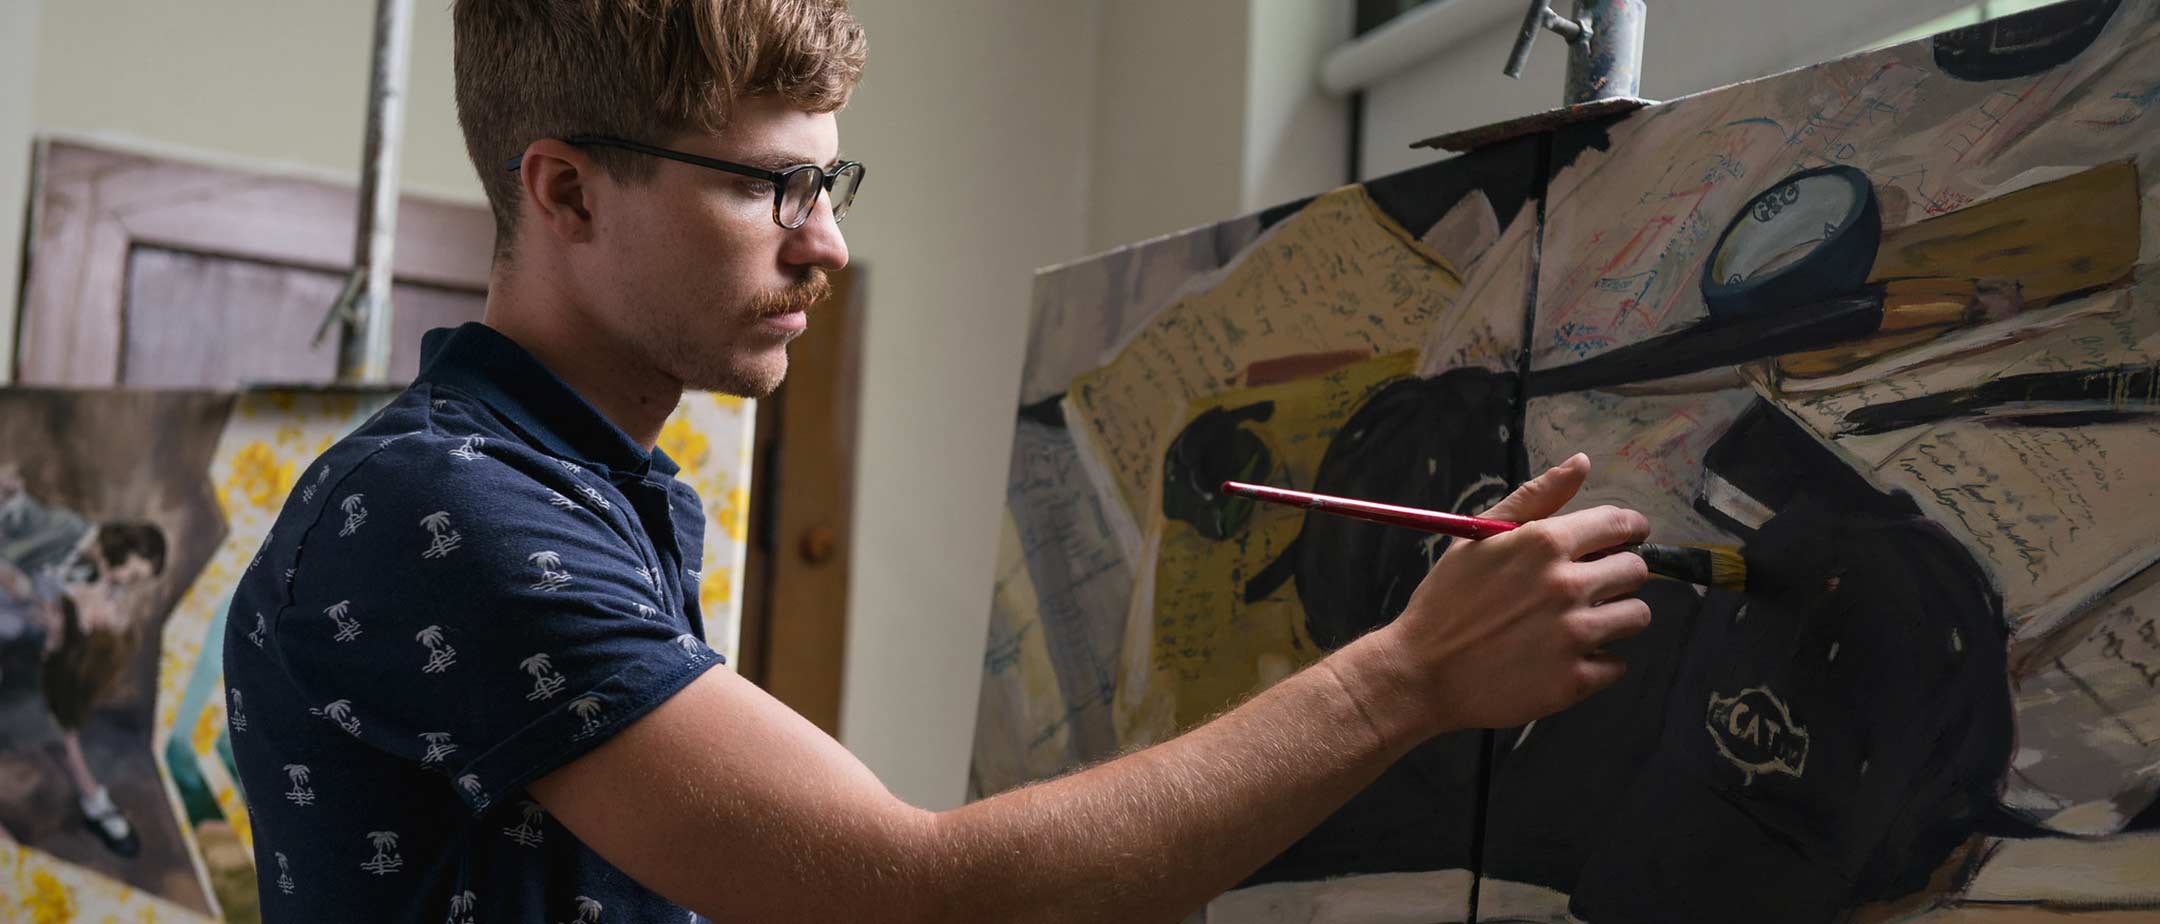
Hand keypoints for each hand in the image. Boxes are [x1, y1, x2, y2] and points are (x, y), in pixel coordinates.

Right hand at [1364, 453, 1651, 736]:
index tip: (1624, 540)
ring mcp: (1573, 636)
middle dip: (1618, 574)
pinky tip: (1564, 657)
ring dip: (1615, 617)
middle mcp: (1566, 585)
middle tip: (1589, 587)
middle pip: (1636, 571)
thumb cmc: (1447, 601)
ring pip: (1636, 616)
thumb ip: (1536, 497)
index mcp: (1544, 543)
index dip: (1628, 530)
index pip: (1619, 524)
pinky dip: (1598, 662)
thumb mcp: (1481, 537)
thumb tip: (1582, 462)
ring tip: (1578, 623)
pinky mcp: (1574, 681)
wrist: (1421, 674)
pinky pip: (1617, 664)